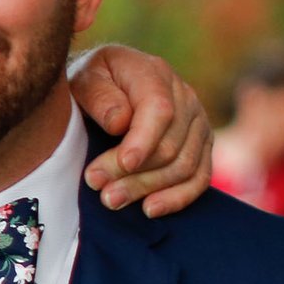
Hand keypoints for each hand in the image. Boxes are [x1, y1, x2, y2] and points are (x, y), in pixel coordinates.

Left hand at [71, 45, 212, 217]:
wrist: (104, 83)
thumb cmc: (90, 81)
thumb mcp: (83, 78)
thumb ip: (99, 97)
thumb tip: (120, 123)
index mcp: (154, 74)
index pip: (160, 111)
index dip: (143, 141)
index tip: (123, 163)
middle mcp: (184, 96)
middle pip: (171, 145)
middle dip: (134, 172)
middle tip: (97, 186)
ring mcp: (197, 122)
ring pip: (185, 165)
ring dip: (148, 188)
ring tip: (111, 200)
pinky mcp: (200, 145)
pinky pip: (200, 177)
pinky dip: (178, 197)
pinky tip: (150, 209)